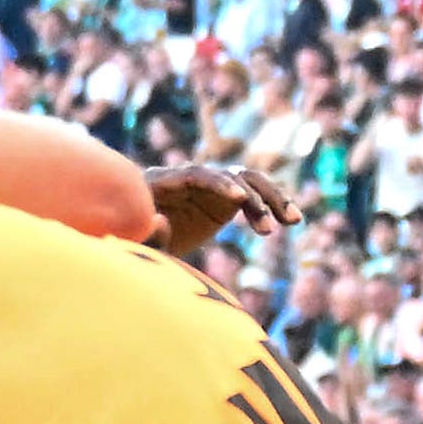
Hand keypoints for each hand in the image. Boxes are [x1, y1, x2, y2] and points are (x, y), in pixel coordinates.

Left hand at [145, 156, 299, 256]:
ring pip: (247, 181)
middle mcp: (187, 179)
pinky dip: (272, 205)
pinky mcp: (223, 200)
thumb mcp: (135, 245)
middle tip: (267, 224)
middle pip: (227, 175)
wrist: (136, 248)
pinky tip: (292, 220)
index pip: (194, 175)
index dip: (218, 184)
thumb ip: (145, 235)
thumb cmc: (130, 245)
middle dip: (250, 196)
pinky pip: (253, 196)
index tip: (238, 199)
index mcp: (160, 183)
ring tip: (291, 221)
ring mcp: (208, 188)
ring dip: (270, 198)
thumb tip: (160, 221)